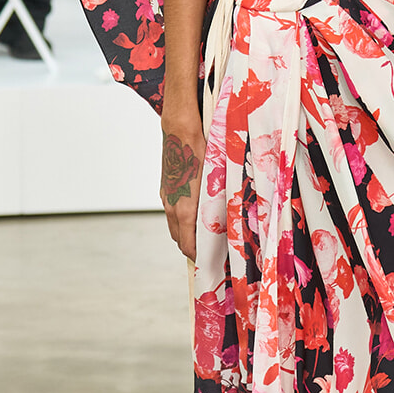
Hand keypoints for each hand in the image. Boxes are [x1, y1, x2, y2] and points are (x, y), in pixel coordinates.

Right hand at [160, 120, 204, 259]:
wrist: (179, 131)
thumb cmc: (202, 153)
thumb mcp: (216, 182)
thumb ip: (218, 205)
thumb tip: (228, 222)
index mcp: (185, 210)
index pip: (187, 245)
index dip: (197, 257)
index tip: (210, 261)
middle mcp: (171, 207)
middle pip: (179, 239)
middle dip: (192, 247)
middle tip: (210, 249)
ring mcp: (166, 197)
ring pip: (173, 225)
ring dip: (185, 233)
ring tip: (203, 234)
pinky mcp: (164, 189)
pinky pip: (171, 211)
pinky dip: (180, 219)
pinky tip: (194, 213)